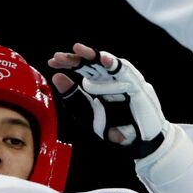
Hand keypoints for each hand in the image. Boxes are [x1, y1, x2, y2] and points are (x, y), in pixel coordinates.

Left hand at [50, 43, 167, 158]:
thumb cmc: (117, 130)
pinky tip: (103, 59)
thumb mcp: (90, 115)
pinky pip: (126, 72)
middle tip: (58, 57)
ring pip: (107, 62)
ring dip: (93, 55)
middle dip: (75, 58)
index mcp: (100, 84)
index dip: (69, 63)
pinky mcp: (137, 86)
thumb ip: (75, 98)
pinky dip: (115, 64)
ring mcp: (125, 81)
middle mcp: (112, 79)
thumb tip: (57, 77)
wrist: (140, 143)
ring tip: (77, 49)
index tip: (52, 62)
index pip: (83, 69)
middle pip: (92, 63)